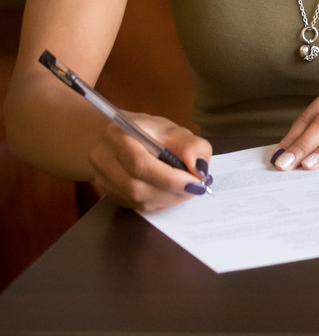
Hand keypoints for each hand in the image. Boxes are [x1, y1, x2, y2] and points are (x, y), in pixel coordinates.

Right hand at [87, 114, 211, 211]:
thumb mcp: (171, 129)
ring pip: (136, 201)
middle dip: (172, 191)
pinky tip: (171, 193)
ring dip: (167, 199)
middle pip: (136, 187)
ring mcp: (102, 179)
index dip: (170, 178)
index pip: (140, 163)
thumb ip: (189, 145)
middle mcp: (103, 159)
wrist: (114, 138)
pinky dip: (159, 202)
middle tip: (196, 188)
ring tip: (187, 189)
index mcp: (118, 135)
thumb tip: (199, 169)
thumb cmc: (145, 131)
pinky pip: (135, 206)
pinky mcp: (109, 193)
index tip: (196, 182)